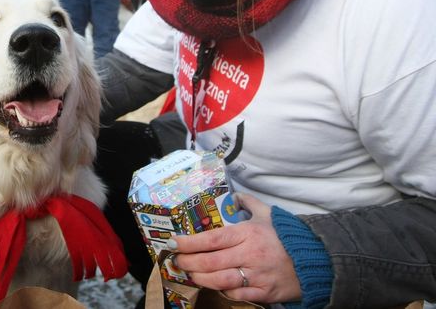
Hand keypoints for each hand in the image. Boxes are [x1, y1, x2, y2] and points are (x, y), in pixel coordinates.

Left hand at [168, 194, 300, 303]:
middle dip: (188, 263)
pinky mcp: (264, 293)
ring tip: (191, 274)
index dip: (188, 243)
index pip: (211, 239)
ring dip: (200, 279)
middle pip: (209, 262)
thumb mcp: (268, 214)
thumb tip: (235, 196)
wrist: (318, 258)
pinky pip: (236, 295)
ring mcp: (256, 275)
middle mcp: (249, 255)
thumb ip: (249, 203)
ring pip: (219, 281)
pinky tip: (215, 285)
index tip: (173, 243)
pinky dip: (222, 291)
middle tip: (178, 261)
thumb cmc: (288, 235)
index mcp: (248, 233)